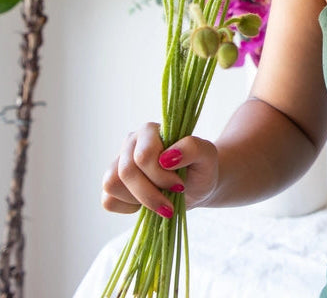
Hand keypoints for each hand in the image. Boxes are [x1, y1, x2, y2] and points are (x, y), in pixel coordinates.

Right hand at [101, 122, 218, 217]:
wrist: (198, 185)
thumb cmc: (201, 167)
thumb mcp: (207, 155)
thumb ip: (192, 148)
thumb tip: (165, 158)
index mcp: (150, 130)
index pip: (143, 156)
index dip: (161, 175)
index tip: (179, 184)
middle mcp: (131, 143)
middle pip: (127, 172)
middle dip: (151, 192)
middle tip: (172, 195)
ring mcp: (119, 163)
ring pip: (113, 185)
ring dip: (140, 199)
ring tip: (160, 197)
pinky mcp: (114, 185)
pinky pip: (108, 200)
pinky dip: (129, 207)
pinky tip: (146, 202)